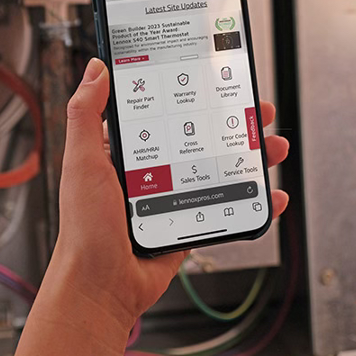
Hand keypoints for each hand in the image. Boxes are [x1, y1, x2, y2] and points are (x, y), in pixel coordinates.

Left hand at [47, 58, 289, 335]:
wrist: (102, 286)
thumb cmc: (86, 229)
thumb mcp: (83, 162)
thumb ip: (86, 115)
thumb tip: (95, 69)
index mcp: (130, 150)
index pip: (169, 110)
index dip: (197, 93)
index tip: (219, 78)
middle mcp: (156, 168)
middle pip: (205, 135)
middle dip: (236, 122)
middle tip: (258, 110)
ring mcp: (177, 195)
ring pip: (223, 166)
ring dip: (253, 156)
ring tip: (272, 148)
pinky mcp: (192, 220)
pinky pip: (229, 204)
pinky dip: (255, 200)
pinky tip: (272, 196)